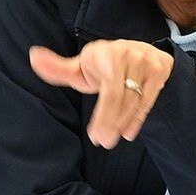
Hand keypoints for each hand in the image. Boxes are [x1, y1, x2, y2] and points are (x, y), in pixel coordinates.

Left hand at [27, 40, 180, 147]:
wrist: (141, 52)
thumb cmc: (103, 65)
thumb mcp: (81, 67)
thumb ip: (58, 68)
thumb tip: (33, 57)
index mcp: (107, 53)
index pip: (109, 90)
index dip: (103, 115)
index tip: (93, 136)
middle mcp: (130, 54)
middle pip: (123, 97)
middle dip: (112, 122)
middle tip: (103, 142)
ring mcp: (148, 62)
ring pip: (136, 100)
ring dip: (123, 122)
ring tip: (112, 138)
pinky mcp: (162, 70)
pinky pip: (149, 100)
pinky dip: (138, 118)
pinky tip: (128, 132)